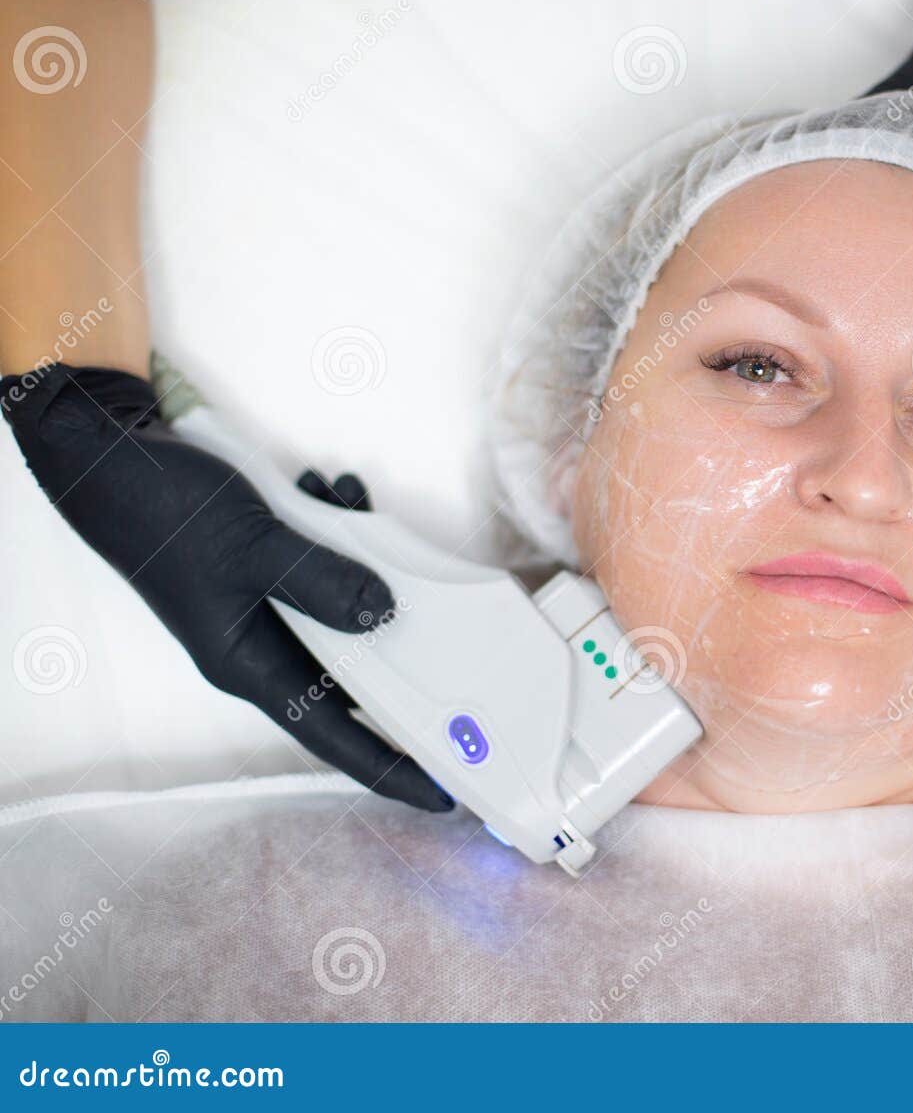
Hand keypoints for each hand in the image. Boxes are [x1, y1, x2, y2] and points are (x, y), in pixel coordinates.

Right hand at [1, 362, 452, 810]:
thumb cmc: (165, 512)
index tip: (444, 792)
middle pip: (355, 670)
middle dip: (404, 645)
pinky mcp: (268, 567)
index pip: (334, 735)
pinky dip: (341, 528)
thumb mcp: (253, 549)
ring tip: (356, 506)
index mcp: (250, 665)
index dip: (390, 766)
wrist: (110, 458)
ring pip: (343, 604)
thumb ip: (323, 583)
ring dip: (365, 560)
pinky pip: (325, 562)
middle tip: (464, 638)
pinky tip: (334, 488)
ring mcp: (266, 606)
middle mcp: (263, 644)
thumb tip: (386, 614)